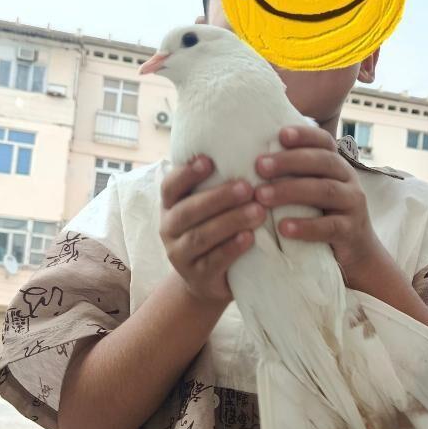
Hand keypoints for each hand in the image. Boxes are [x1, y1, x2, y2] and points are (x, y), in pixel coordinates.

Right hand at [160, 155, 266, 303]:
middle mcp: (169, 229)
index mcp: (171, 206)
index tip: (209, 160)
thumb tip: (247, 147)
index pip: (170, 187)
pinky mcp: (197, 278)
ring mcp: (180, 256)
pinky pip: (213, 262)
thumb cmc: (213, 232)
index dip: (186, 174)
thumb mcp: (207, 209)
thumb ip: (215, 185)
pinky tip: (249, 238)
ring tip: (258, 211)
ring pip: (201, 237)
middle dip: (218, 198)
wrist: (207, 281)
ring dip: (230, 222)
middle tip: (248, 187)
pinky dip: (231, 249)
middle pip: (188, 211)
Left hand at [254, 126, 379, 276]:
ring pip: (325, 191)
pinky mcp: (351, 231)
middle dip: (289, 161)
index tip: (280, 134)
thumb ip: (292, 175)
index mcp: (336, 165)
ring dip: (291, 191)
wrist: (356, 252)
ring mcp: (353, 204)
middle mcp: (348, 179)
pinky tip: (283, 228)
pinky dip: (306, 226)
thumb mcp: (311, 191)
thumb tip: (252, 158)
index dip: (305, 135)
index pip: (324, 142)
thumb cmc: (323, 217)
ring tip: (262, 196)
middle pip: (322, 162)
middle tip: (259, 166)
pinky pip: (329, 226)